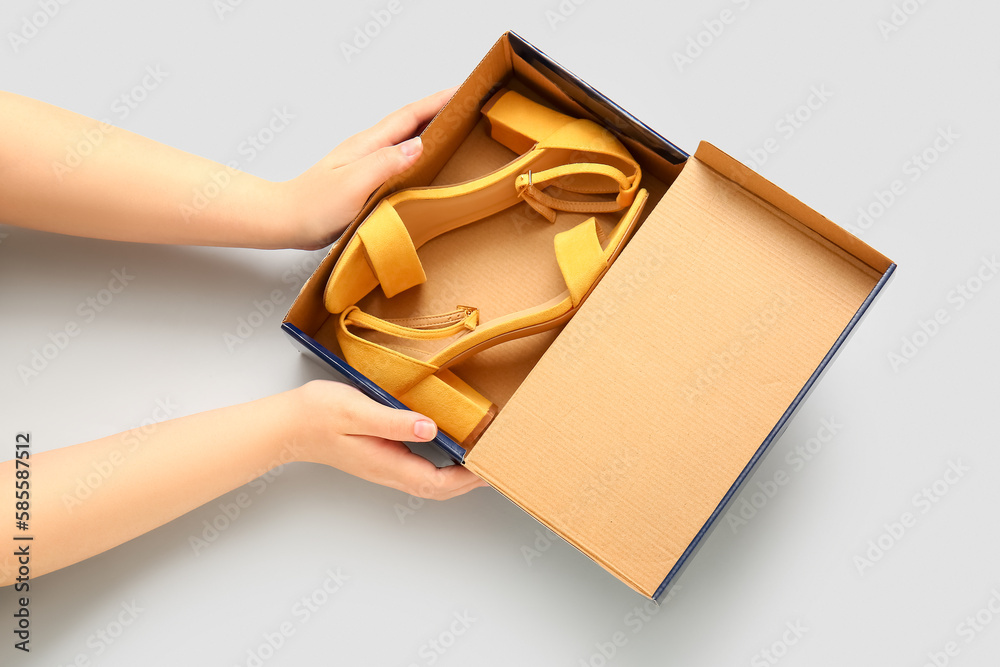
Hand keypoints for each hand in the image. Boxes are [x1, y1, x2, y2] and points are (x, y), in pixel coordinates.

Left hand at [279, 86, 456, 249]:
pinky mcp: (365, 180)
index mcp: (369, 144)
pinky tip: (425, 166)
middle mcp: (369, 149)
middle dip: (440, 112)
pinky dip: (417, 156)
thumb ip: (385, 163)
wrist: (285, 220)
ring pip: (405, 141)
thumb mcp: (353, 184)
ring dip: (430, 132)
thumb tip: (419, 145)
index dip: (438, 102)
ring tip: (455, 132)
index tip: (463, 91)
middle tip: (467, 107)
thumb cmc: (313, 205)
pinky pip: (398, 161)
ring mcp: (366, 163)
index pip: (410, 115)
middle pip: (411, 123)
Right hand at [289, 380, 487, 498]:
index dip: (466, 479)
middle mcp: (388, 470)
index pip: (437, 482)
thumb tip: (430, 429)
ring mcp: (383, 465)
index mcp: (387, 463)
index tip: (489, 468)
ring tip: (479, 458)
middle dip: (467, 481)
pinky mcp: (379, 456)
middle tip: (495, 465)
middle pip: (437, 487)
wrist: (286, 424)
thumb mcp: (357, 412)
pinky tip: (447, 447)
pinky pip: (417, 468)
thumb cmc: (318, 415)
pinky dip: (440, 464)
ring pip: (428, 480)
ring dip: (455, 475)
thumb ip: (394, 422)